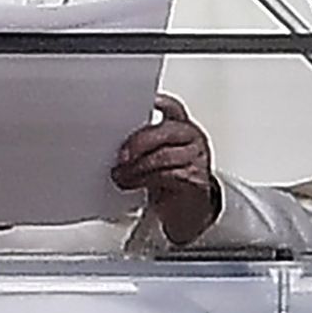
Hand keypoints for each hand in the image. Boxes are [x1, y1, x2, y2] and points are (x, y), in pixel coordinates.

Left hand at [112, 93, 220, 245]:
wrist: (187, 210)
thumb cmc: (168, 178)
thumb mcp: (157, 155)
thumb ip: (146, 141)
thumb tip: (115, 141)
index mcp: (181, 126)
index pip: (172, 108)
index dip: (160, 103)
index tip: (144, 103)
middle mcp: (192, 139)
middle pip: (165, 131)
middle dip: (139, 143)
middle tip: (120, 156)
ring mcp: (196, 159)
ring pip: (164, 156)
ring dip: (137, 167)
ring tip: (121, 176)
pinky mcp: (196, 181)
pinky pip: (169, 176)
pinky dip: (146, 180)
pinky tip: (134, 184)